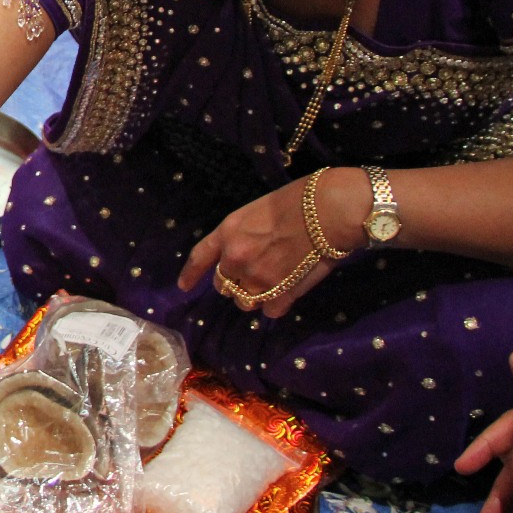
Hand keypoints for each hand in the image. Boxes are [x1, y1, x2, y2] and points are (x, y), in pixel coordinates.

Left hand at [178, 169, 370, 318]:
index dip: (190, 274)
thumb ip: (244, 236)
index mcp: (228, 233)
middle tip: (255, 274)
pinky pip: (271, 311)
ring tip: (274, 283)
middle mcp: (235, 259)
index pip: (200, 257)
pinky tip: (289, 292)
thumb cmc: (297, 201)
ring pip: (245, 302)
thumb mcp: (257, 211)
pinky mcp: (281, 295)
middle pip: (223, 286)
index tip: (184, 287)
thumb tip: (245, 253)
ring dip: (255, 297)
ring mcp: (257, 279)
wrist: (328, 211)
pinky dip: (278, 305)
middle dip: (234, 284)